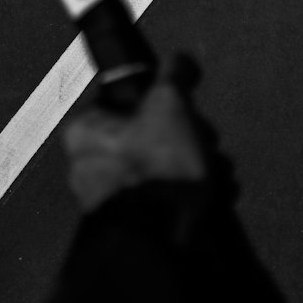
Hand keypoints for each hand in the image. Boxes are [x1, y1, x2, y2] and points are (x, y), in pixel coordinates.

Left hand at [63, 55, 209, 212]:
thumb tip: (181, 60)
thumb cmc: (157, 164)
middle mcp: (86, 166)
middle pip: (149, 136)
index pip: (127, 100)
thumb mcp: (170, 104)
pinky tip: (213, 196)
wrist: (159, 241)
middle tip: (205, 145)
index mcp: (84, 131)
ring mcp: (107, 201)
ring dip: (196, 167)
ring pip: (161, 168)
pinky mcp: (130, 227)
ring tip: (217, 174)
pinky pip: (162, 199)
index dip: (163, 101)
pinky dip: (189, 195)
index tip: (186, 111)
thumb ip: (174, 74)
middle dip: (189, 138)